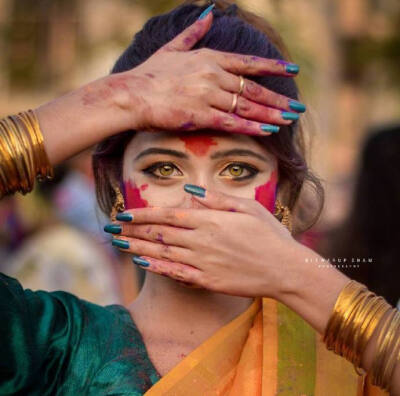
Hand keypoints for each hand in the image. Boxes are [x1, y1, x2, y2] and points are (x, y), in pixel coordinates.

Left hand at [108, 186, 301, 298]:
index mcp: (210, 220)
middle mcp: (201, 240)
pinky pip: (175, 274)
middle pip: (159, 233)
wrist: (286, 270)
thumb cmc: (270, 234)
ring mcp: (202, 262)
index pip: (167, 215)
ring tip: (117, 244)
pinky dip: (156, 267)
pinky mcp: (207, 281)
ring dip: (136, 247)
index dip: (142, 214)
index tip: (123, 213)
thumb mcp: (248, 207)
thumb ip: (216, 199)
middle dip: (132, 230)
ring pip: (161, 253)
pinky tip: (140, 263)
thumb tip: (189, 191)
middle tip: (111, 228)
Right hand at [110, 7, 304, 135]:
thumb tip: (209, 14)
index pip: (248, 62)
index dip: (272, 67)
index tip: (292, 70)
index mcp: (209, 58)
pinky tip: (269, 130)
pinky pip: (232, 121)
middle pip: (252, 88)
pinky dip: (252, 126)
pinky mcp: (200, 115)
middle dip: (277, 98)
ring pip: (246, 105)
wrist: (131, 94)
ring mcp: (208, 95)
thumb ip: (194, 33)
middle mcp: (213, 75)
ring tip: (289, 119)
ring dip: (270, 113)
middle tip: (298, 106)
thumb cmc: (149, 73)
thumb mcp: (172, 47)